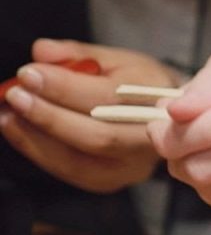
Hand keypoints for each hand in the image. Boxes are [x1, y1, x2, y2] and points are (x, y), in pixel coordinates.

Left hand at [0, 38, 179, 192]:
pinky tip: (20, 132)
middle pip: (99, 137)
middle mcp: (151, 141)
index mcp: (157, 101)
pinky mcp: (113, 181)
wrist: (170, 120)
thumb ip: (79, 53)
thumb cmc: (138, 85)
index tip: (29, 73)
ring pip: (81, 162)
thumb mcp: (116, 59)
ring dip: (36, 138)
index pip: (110, 99)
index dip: (65, 88)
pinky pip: (72, 173)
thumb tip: (42, 53)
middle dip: (50, 117)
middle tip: (15, 96)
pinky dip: (40, 153)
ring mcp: (133, 167)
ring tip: (8, 115)